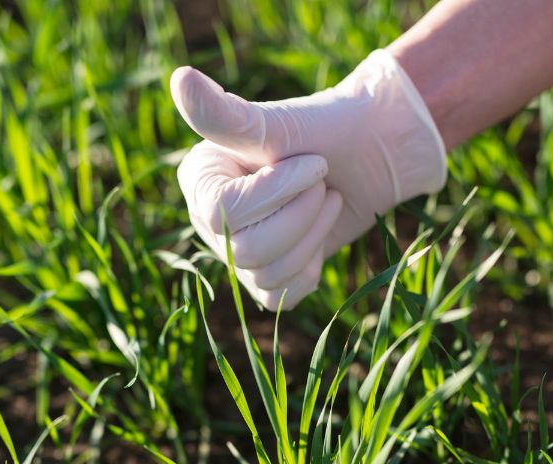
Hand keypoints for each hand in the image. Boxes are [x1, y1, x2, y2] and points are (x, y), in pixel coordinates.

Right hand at [171, 50, 445, 309]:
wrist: (374, 154)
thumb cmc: (326, 129)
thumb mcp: (278, 123)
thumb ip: (226, 114)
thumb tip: (179, 78)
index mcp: (200, 179)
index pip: (225, 211)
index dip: (278, 193)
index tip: (315, 163)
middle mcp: (208, 219)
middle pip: (246, 251)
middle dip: (302, 214)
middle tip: (323, 181)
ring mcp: (236, 251)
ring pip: (266, 275)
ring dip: (313, 236)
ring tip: (326, 198)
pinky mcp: (267, 276)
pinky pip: (279, 297)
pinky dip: (309, 269)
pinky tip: (320, 234)